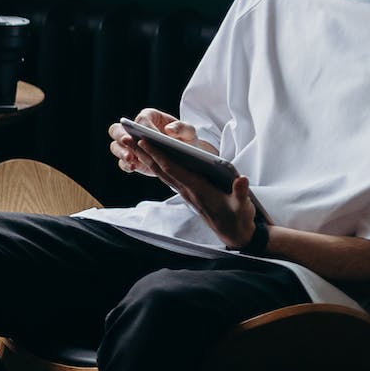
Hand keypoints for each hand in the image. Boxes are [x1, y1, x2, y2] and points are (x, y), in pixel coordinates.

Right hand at [107, 108, 212, 176]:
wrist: (185, 156)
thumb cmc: (186, 140)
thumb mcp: (189, 132)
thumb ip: (182, 128)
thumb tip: (169, 129)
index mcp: (148, 117)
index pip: (141, 120)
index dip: (145, 127)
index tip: (152, 136)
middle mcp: (135, 130)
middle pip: (118, 129)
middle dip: (121, 135)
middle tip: (128, 140)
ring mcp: (131, 146)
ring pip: (116, 146)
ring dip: (121, 152)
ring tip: (130, 158)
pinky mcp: (132, 160)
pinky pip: (123, 162)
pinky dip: (126, 165)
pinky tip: (133, 167)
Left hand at [138, 147, 260, 249]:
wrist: (234, 234)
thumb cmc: (238, 217)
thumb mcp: (243, 206)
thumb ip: (241, 192)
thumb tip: (242, 179)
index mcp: (198, 190)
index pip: (173, 170)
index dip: (158, 156)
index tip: (145, 141)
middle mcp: (187, 190)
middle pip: (160, 169)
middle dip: (144, 152)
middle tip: (127, 136)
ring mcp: (185, 192)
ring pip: (161, 173)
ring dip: (146, 158)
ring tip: (132, 142)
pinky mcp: (187, 194)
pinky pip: (167, 178)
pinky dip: (156, 166)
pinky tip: (149, 157)